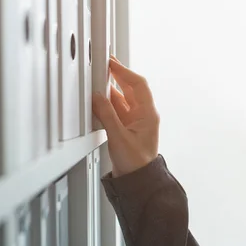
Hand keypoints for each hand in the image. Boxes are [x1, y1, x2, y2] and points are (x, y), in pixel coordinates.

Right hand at [92, 56, 159, 176]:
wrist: (136, 181)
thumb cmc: (136, 163)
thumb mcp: (118, 137)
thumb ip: (107, 114)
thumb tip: (98, 97)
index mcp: (148, 114)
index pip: (138, 84)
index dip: (124, 71)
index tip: (111, 63)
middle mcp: (143, 115)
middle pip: (129, 88)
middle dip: (117, 76)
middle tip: (104, 65)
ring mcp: (134, 121)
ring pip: (121, 98)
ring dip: (110, 90)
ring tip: (98, 80)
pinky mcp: (125, 127)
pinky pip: (116, 109)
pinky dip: (107, 103)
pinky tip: (98, 100)